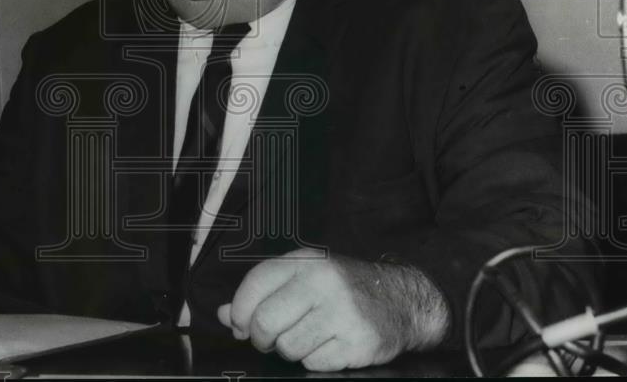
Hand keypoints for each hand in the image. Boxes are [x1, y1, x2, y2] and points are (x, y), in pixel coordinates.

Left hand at [217, 249, 448, 370]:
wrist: (401, 300)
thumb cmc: (345, 288)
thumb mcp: (305, 276)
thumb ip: (264, 292)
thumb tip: (225, 314)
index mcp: (307, 262)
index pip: (256, 282)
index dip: (239, 309)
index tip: (239, 322)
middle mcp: (324, 282)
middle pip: (266, 321)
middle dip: (261, 337)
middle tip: (269, 338)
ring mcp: (342, 313)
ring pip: (287, 347)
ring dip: (290, 349)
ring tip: (306, 337)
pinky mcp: (356, 343)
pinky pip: (313, 363)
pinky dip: (314, 360)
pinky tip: (327, 345)